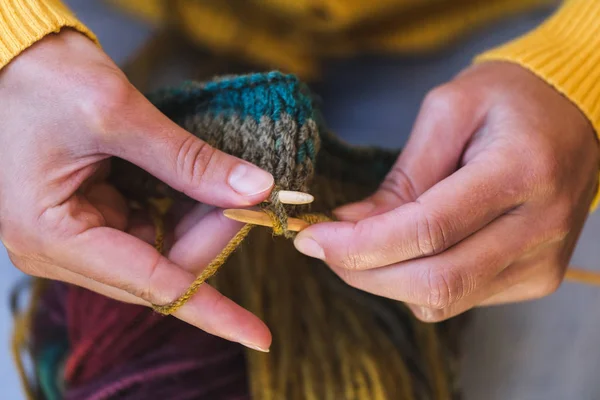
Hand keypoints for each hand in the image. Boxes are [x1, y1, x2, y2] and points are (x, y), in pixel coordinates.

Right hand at [0, 31, 273, 350]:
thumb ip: (189, 161)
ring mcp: (77, 236)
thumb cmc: (40, 78)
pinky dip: (182, 212)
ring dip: (200, 224)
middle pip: (161, 272)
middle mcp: (62, 249)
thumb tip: (254, 190)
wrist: (8, 56)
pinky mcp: (91, 219)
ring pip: (161, 254)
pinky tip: (200, 187)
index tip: (259, 335)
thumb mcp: (117, 115)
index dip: (215, 312)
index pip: (154, 288)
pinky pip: (150, 230)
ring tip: (228, 187)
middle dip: (212, 240)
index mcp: (53, 235)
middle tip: (251, 198)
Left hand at [294, 61, 598, 321]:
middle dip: (362, 272)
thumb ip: (403, 175)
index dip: (360, 244)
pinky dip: (416, 282)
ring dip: (384, 280)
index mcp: (521, 171)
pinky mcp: (535, 279)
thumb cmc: (506, 100)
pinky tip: (405, 251)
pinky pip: (459, 299)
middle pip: (434, 281)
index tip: (311, 238)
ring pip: (443, 300)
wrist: (573, 116)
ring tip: (358, 247)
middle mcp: (539, 227)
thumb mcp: (448, 111)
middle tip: (323, 248)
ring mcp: (541, 262)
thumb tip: (351, 224)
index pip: (428, 230)